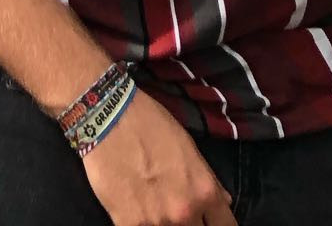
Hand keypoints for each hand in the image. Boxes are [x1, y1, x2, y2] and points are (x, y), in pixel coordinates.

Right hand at [81, 90, 235, 225]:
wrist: (107, 116)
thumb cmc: (150, 123)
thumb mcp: (187, 145)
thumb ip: (208, 179)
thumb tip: (224, 202)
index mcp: (204, 192)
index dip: (218, 224)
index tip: (208, 220)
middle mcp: (184, 212)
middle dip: (192, 223)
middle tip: (175, 206)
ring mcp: (156, 222)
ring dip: (166, 223)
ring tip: (154, 204)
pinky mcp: (128, 224)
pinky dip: (142, 223)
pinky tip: (136, 208)